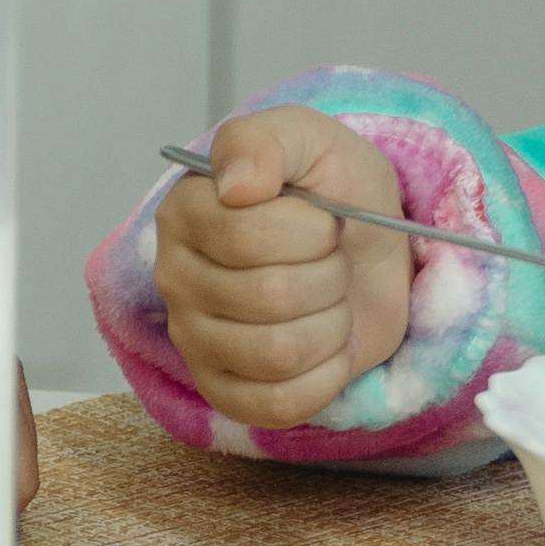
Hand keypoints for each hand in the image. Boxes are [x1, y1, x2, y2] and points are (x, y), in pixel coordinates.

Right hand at [152, 106, 410, 426]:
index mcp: (186, 213)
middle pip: (268, 298)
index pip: (246, 237)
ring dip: (331, 326)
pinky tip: (327, 347)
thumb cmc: (332, 192)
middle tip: (330, 261)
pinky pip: (278, 405)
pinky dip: (325, 377)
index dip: (309, 231)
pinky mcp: (224, 391)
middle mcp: (176, 278)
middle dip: (328, 277)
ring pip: (277, 354)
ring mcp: (194, 340)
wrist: (368, 246)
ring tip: (328, 301)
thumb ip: (266, 143)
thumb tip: (234, 183)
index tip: (323, 218)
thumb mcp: (310, 141)